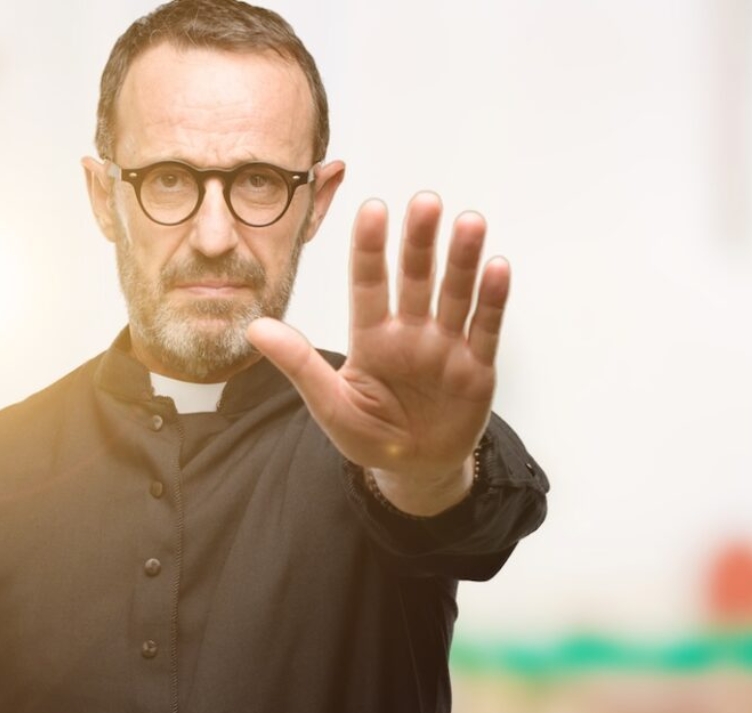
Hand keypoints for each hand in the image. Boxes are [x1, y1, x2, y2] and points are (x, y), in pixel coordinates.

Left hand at [247, 192, 508, 511]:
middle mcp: (412, 333)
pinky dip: (492, 299)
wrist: (415, 470)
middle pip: (418, 278)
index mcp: (373, 337)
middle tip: (426, 202)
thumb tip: (255, 328)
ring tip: (469, 223)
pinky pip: (485, 329)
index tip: (373, 208)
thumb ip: (300, 365)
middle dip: (421, 241)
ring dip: (462, 259)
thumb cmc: (371, 436)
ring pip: (455, 294)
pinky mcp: (478, 369)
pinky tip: (497, 268)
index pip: (369, 284)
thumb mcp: (332, 405)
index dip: (370, 249)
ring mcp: (447, 347)